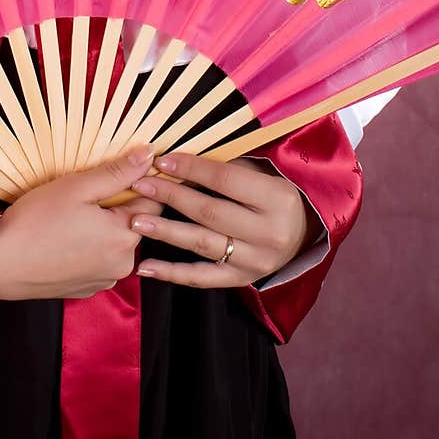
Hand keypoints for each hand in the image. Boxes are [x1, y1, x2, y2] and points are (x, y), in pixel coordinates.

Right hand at [0, 145, 163, 300]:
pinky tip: (66, 238)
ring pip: (116, 242)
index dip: (137, 183)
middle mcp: (122, 264)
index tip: (114, 174)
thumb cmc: (34, 223)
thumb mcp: (76, 187)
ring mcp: (105, 279)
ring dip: (104, 227)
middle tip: (85, 195)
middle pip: (135, 223)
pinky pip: (100, 260)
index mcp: (124, 236)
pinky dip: (90, 247)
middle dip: (118, 205)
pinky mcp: (88, 288)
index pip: (153, 202)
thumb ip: (117, 172)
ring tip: (73, 217)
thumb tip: (149, 155)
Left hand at [130, 151, 317, 288]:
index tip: (162, 161)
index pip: (225, 180)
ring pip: (202, 244)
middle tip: (140, 186)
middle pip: (210, 212)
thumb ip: (228, 166)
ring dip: (165, 232)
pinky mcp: (242, 279)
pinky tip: (145, 267)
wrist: (304, 234)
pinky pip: (202, 277)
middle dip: (171, 197)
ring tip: (135, 221)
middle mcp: (270, 233)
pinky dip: (172, 273)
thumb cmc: (276, 194)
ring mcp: (256, 261)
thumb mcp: (263, 173)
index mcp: (278, 198)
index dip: (191, 169)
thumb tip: (180, 158)